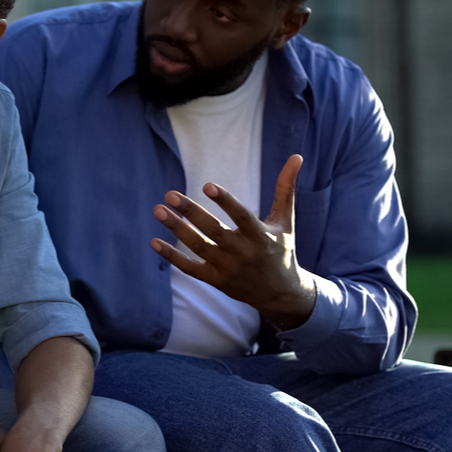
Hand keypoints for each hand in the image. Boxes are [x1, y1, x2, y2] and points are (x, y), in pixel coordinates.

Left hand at [151, 154, 317, 329]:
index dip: (225, 201)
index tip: (207, 185)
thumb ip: (286, 189)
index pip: (241, 216)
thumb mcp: (285, 221)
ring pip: (198, 247)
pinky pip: (190, 268)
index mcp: (260, 236)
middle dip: (191, 212)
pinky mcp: (216, 280)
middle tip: (170, 194)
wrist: (280, 294)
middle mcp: (243, 253)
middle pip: (213, 231)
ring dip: (176, 229)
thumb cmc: (282, 250)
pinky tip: (154, 241)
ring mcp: (228, 268)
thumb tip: (296, 157)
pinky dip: (172, 257)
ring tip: (158, 210)